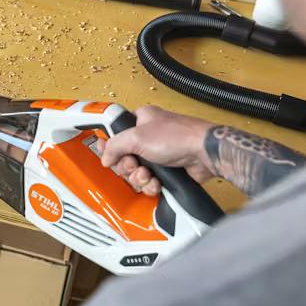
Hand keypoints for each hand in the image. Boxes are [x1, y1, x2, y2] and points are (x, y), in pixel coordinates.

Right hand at [98, 106, 215, 195]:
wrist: (204, 154)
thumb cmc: (179, 136)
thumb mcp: (137, 137)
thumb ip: (114, 145)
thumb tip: (105, 157)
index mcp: (141, 120)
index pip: (115, 132)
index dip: (107, 143)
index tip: (101, 150)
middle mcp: (148, 137)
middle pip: (123, 157)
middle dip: (127, 166)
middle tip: (134, 164)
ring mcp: (158, 154)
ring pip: (135, 172)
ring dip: (139, 177)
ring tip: (148, 174)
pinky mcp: (166, 170)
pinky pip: (149, 181)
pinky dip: (151, 184)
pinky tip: (156, 182)